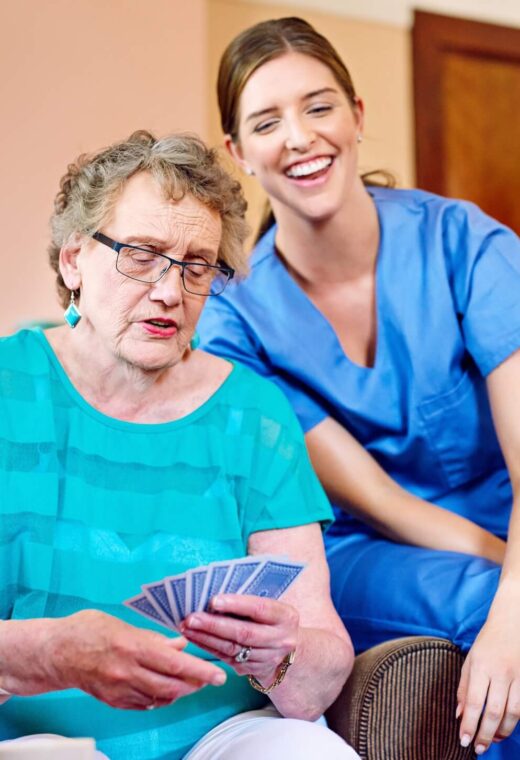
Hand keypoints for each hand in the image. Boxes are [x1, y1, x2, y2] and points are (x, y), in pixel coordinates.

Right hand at [0, 610, 225, 709]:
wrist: (55, 653)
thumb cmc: (88, 630)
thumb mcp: (123, 624)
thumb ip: (153, 637)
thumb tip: (180, 644)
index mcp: (133, 647)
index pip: (176, 665)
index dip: (201, 672)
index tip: (219, 676)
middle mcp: (128, 672)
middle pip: (172, 686)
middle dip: (196, 685)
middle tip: (210, 679)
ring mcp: (120, 690)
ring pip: (161, 698)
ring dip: (180, 692)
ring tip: (191, 681)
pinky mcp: (113, 701)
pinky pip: (145, 704)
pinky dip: (160, 698)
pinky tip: (166, 688)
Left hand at [180, 594, 298, 684]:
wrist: (290, 652)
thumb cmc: (273, 619)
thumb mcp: (273, 607)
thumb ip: (251, 601)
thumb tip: (216, 594)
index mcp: (286, 617)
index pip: (260, 609)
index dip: (236, 605)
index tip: (213, 600)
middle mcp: (280, 640)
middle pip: (244, 633)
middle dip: (214, 625)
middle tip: (191, 617)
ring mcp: (267, 658)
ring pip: (232, 649)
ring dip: (206, 638)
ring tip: (187, 627)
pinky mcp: (253, 670)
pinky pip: (227, 659)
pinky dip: (208, 647)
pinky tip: (194, 638)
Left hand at [457, 609, 519, 753]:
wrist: (513, 622)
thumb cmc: (488, 641)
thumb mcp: (470, 659)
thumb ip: (464, 687)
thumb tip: (460, 714)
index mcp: (481, 666)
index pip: (474, 702)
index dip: (469, 725)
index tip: (464, 741)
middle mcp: (500, 673)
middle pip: (494, 712)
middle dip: (485, 734)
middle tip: (478, 749)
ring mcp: (518, 677)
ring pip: (513, 714)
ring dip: (502, 731)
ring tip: (491, 740)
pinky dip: (514, 720)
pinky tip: (505, 726)